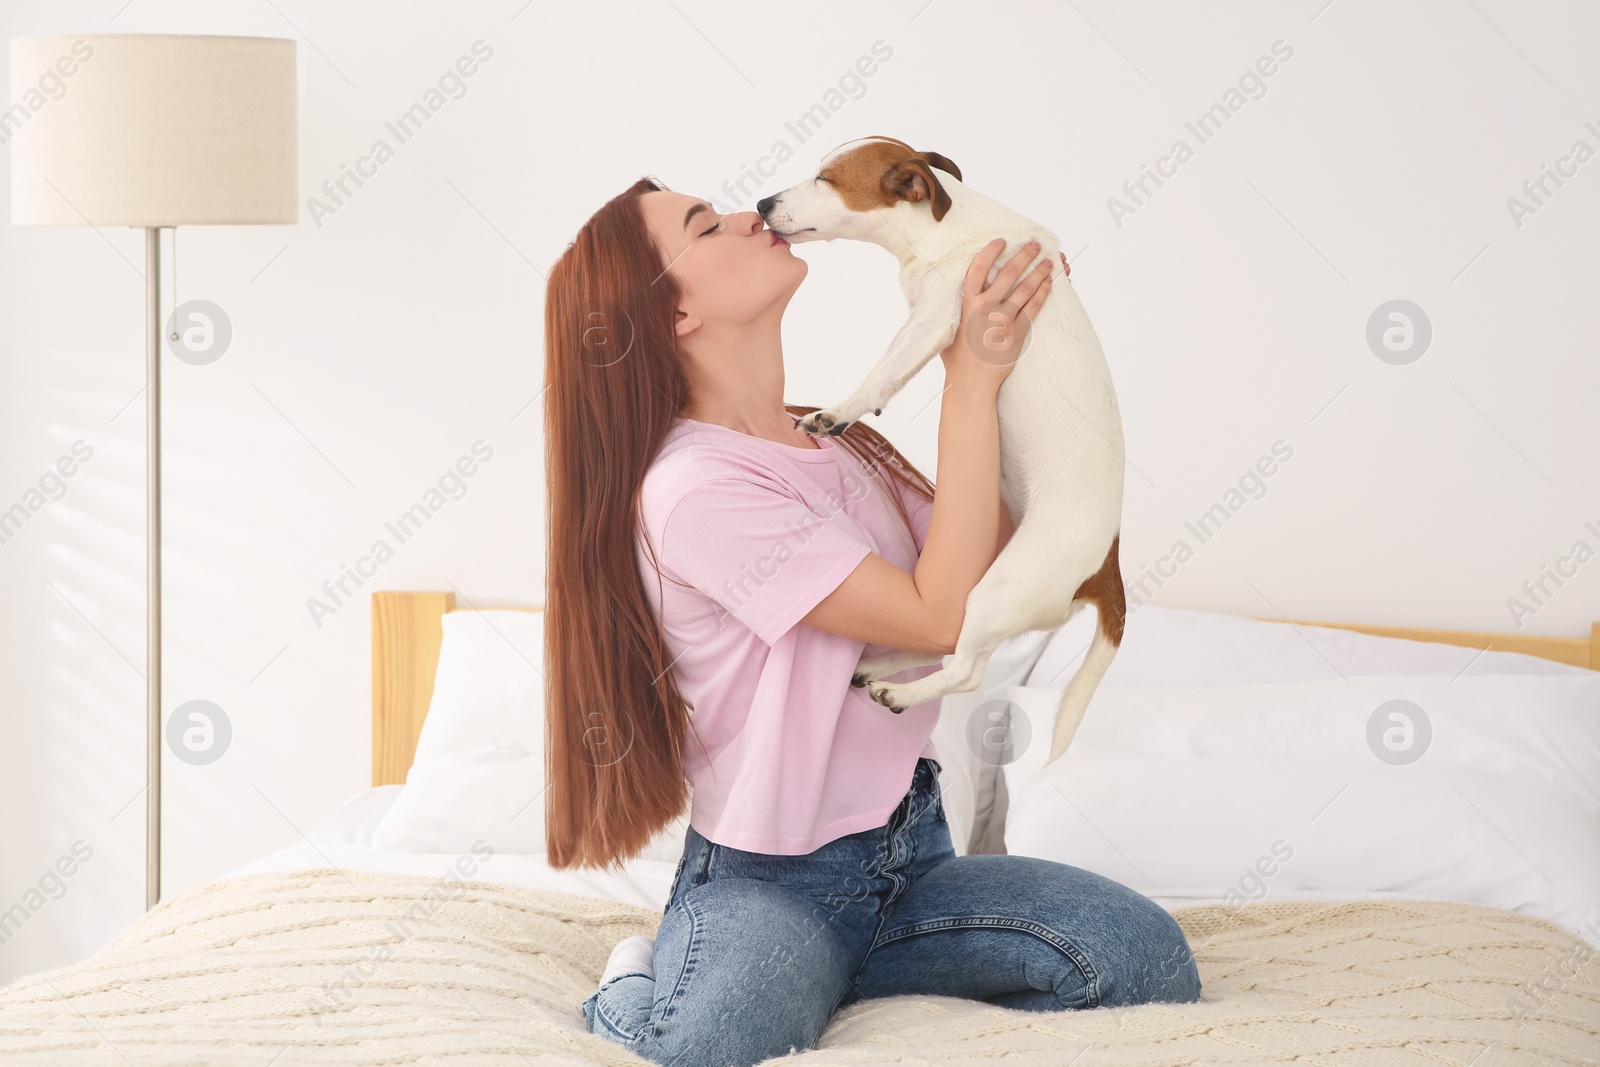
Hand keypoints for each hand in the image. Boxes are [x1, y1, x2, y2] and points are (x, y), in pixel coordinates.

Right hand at [938, 238, 1053, 393]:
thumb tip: (948, 294)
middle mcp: (985, 308)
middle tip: (1034, 244)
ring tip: (1048, 261)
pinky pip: (1034, 307)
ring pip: (1025, 289)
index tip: (1001, 241)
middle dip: (1023, 256)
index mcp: (966, 304)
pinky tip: (1049, 283)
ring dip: (1038, 272)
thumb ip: (953, 310)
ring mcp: (1003, 320)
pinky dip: (1043, 293)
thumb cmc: (957, 358)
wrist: (972, 382)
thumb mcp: (948, 329)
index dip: (990, 252)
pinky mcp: (1017, 333)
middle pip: (1008, 274)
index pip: (978, 269)